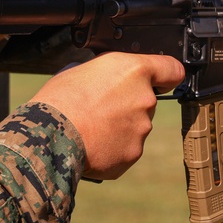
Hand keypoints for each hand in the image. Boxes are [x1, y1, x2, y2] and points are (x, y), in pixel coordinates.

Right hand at [29, 52, 184, 179]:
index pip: (172, 70)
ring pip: (135, 126)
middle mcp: (146, 100)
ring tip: (90, 128)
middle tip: (99, 108)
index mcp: (135, 71)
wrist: (50, 137)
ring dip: (119, 127)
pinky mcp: (133, 154)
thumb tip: (106, 78)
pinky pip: (126, 148)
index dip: (165, 76)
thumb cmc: (60, 100)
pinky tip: (91, 144)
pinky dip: (112, 148)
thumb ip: (105, 72)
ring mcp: (142, 129)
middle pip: (146, 101)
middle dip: (127, 105)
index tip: (161, 80)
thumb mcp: (81, 69)